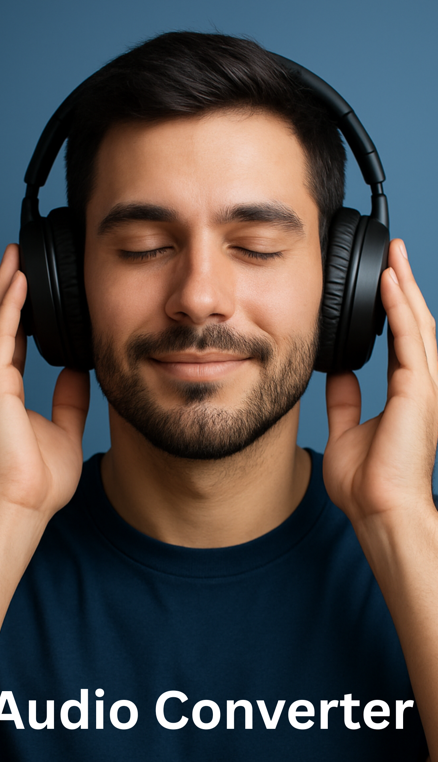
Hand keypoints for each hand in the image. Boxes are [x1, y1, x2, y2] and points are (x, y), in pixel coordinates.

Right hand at [0, 244, 89, 522]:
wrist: (21, 507)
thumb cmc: (37, 481)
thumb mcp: (64, 429)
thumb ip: (69, 398)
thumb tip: (78, 368)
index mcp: (3, 393)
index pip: (8, 339)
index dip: (17, 309)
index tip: (30, 282)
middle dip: (5, 287)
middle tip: (18, 255)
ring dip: (4, 287)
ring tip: (16, 257)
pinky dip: (8, 307)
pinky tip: (20, 283)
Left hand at [323, 238, 437, 528]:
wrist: (379, 510)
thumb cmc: (367, 483)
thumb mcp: (347, 429)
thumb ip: (346, 398)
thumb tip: (338, 373)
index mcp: (406, 394)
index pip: (402, 339)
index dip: (395, 306)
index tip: (384, 278)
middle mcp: (420, 386)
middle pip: (415, 324)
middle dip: (405, 285)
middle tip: (394, 251)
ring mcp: (424, 387)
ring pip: (417, 325)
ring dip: (405, 287)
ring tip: (394, 255)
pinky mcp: (419, 391)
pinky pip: (409, 340)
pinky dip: (400, 309)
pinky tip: (390, 284)